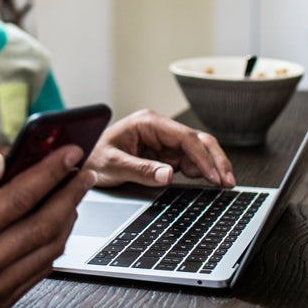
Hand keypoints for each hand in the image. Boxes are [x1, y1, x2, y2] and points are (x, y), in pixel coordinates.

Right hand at [0, 145, 94, 307]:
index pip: (17, 200)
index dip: (48, 173)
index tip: (69, 154)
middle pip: (41, 227)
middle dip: (69, 194)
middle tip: (84, 172)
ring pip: (47, 251)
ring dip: (66, 218)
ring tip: (73, 192)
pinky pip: (39, 270)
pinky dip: (54, 242)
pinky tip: (57, 220)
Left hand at [86, 109, 235, 188]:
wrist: (80, 163)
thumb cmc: (92, 157)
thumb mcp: (112, 165)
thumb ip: (140, 170)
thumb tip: (167, 175)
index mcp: (148, 123)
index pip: (185, 137)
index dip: (203, 156)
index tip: (214, 175)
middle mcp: (158, 129)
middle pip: (197, 140)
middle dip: (215, 159)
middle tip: (227, 180)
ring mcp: (162, 142)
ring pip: (197, 150)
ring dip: (211, 166)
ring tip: (223, 184)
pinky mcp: (163, 154)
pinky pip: (188, 160)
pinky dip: (201, 171)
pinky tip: (209, 181)